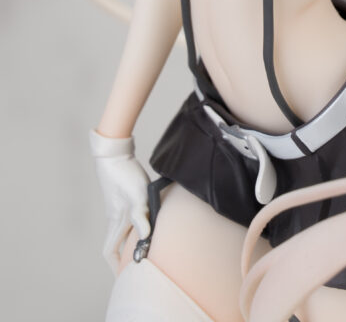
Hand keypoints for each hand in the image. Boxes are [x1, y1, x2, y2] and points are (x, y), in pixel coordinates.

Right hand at [89, 129, 150, 272]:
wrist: (115, 155)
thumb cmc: (126, 175)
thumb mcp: (137, 195)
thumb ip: (141, 216)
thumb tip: (145, 237)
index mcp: (117, 222)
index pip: (110, 252)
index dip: (116, 267)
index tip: (126, 276)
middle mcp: (115, 219)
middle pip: (116, 246)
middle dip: (125, 257)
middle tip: (141, 264)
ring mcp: (117, 209)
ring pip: (122, 232)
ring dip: (131, 241)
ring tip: (147, 246)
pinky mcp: (122, 199)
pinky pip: (127, 220)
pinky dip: (136, 226)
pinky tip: (149, 221)